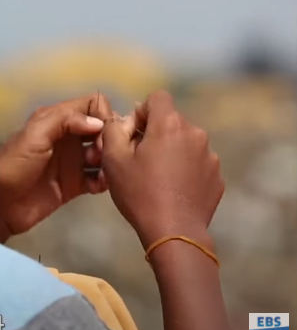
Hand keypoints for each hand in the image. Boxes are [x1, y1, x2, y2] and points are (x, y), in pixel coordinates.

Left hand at [0, 93, 114, 241]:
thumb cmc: (12, 166)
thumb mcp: (33, 136)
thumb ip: (63, 121)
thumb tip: (97, 122)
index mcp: (55, 120)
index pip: (90, 104)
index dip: (102, 114)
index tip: (104, 131)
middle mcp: (67, 138)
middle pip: (101, 128)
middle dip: (108, 138)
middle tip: (102, 154)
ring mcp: (72, 162)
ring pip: (102, 153)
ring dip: (108, 159)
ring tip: (101, 169)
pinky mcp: (74, 185)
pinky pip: (98, 178)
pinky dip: (103, 180)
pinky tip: (98, 185)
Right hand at [101, 90, 224, 246]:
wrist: (174, 232)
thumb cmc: (139, 193)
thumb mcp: (113, 159)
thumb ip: (113, 130)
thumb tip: (122, 120)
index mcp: (169, 125)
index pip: (157, 98)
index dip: (141, 112)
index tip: (133, 135)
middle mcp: (194, 134)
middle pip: (171, 121)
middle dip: (154, 134)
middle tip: (138, 161)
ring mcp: (209, 155)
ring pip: (184, 143)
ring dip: (170, 153)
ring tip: (155, 179)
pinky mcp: (216, 176)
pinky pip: (196, 164)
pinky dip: (183, 171)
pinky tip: (171, 191)